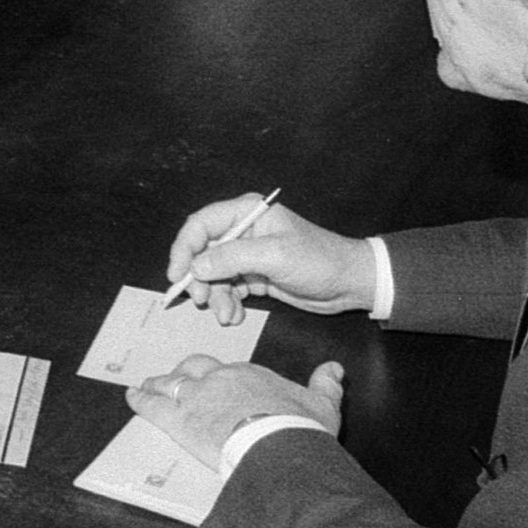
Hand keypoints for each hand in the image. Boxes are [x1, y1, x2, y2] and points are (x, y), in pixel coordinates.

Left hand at [130, 355, 346, 468]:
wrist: (279, 446)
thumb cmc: (300, 428)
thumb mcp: (322, 404)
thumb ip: (326, 384)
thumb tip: (335, 368)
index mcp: (248, 375)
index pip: (225, 370)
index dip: (216, 377)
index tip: (213, 382)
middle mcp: (219, 379)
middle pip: (192, 368)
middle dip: (182, 374)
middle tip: (175, 380)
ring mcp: (196, 397)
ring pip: (169, 383)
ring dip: (157, 385)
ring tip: (146, 387)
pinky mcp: (179, 419)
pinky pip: (152, 404)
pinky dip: (140, 399)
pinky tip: (132, 397)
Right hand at [165, 195, 377, 323]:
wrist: (350, 284)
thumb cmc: (318, 261)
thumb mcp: (275, 256)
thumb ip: (232, 258)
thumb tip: (196, 266)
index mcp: (247, 212)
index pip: (201, 225)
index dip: (184, 249)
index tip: (177, 275)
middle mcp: (243, 230)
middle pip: (203, 252)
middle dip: (200, 279)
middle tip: (202, 301)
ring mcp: (248, 255)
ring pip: (214, 275)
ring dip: (215, 296)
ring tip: (226, 315)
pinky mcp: (254, 276)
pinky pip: (228, 289)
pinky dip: (227, 303)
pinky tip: (234, 316)